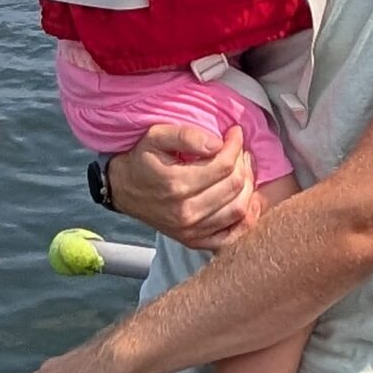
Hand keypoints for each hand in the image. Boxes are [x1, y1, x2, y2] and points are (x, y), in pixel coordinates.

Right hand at [107, 121, 257, 251]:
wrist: (124, 190)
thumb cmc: (142, 160)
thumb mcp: (156, 136)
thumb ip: (186, 136)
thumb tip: (217, 144)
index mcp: (176, 184)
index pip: (224, 165)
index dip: (235, 145)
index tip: (235, 132)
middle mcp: (186, 211)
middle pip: (234, 186)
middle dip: (243, 162)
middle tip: (239, 149)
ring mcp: (191, 230)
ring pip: (238, 209)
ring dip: (248, 185)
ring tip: (242, 168)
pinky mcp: (195, 241)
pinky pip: (232, 236)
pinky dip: (246, 219)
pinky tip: (247, 200)